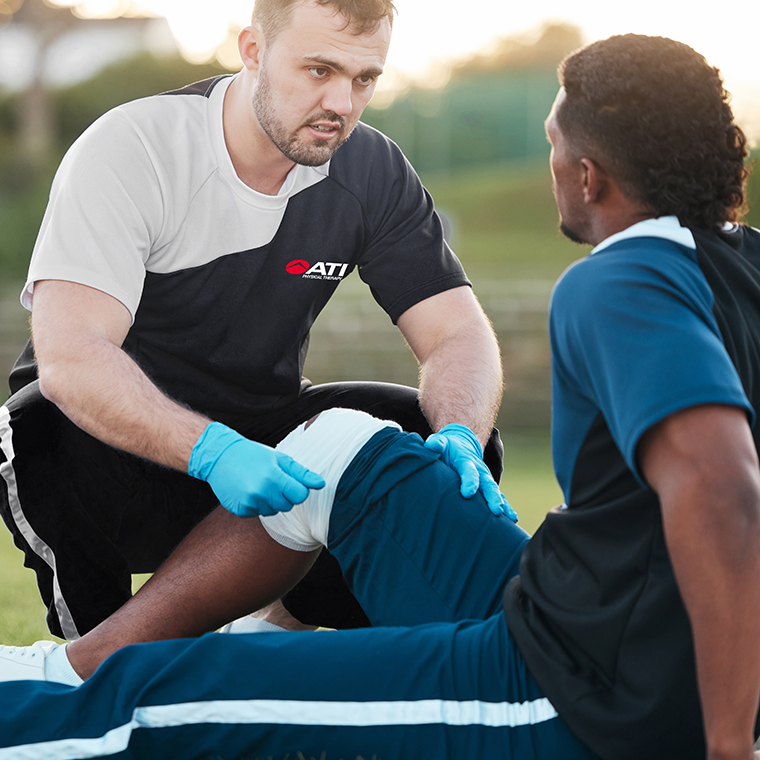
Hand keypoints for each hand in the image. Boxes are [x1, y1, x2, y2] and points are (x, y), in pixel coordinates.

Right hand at [188, 422, 324, 516]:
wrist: (220, 456)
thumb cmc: (253, 455)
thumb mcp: (279, 458)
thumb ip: (301, 473)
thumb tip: (320, 484)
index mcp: (274, 477)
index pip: (300, 495)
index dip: (298, 488)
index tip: (289, 481)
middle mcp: (261, 492)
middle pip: (288, 505)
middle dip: (284, 495)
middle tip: (272, 480)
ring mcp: (249, 503)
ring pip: (273, 511)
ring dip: (270, 501)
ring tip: (259, 484)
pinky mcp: (240, 510)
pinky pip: (258, 513)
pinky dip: (256, 505)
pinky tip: (248, 490)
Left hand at [425, 424, 516, 520]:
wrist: (462, 444)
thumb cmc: (447, 448)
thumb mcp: (441, 443)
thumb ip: (437, 443)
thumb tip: (432, 446)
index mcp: (466, 461)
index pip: (469, 471)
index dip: (469, 481)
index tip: (467, 494)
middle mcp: (480, 471)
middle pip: (487, 484)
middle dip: (492, 497)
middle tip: (496, 510)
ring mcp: (486, 479)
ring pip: (496, 492)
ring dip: (503, 505)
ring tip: (510, 518)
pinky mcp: (488, 487)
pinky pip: (499, 498)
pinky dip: (506, 508)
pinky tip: (511, 521)